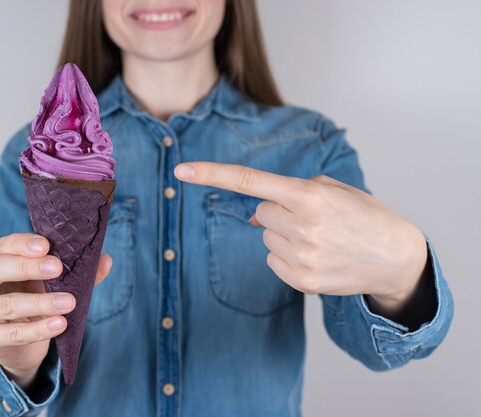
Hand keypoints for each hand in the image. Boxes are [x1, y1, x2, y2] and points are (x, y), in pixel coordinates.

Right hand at [0, 233, 111, 387]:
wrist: (16, 341)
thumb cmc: (28, 295)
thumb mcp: (47, 279)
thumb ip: (75, 270)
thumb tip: (104, 260)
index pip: (0, 245)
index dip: (23, 244)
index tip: (47, 245)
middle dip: (26, 267)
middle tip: (57, 267)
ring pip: (5, 305)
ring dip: (40, 303)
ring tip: (69, 302)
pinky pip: (12, 333)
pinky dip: (38, 329)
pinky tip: (59, 324)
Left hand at [174, 162, 427, 312]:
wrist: (397, 259)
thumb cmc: (365, 216)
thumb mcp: (335, 190)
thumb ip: (290, 192)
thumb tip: (253, 213)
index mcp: (310, 196)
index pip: (251, 181)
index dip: (212, 174)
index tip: (181, 171)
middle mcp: (303, 226)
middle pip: (260, 212)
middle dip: (278, 210)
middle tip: (312, 217)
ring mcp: (302, 257)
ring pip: (267, 237)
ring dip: (284, 234)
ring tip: (320, 238)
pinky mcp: (302, 281)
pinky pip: (273, 260)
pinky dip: (288, 256)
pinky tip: (317, 255)